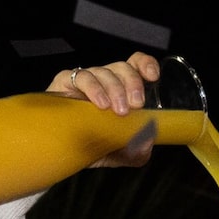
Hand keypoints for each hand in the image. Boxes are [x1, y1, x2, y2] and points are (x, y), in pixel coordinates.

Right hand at [45, 52, 159, 167]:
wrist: (66, 154)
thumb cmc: (97, 147)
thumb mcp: (125, 154)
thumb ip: (140, 150)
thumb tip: (147, 141)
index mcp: (123, 90)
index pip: (136, 65)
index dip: (146, 64)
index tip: (153, 76)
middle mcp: (106, 81)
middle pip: (122, 67)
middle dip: (133, 83)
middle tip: (136, 104)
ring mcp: (87, 80)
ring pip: (104, 72)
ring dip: (115, 89)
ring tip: (119, 111)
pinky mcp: (66, 82)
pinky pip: (81, 77)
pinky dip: (94, 88)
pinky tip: (101, 104)